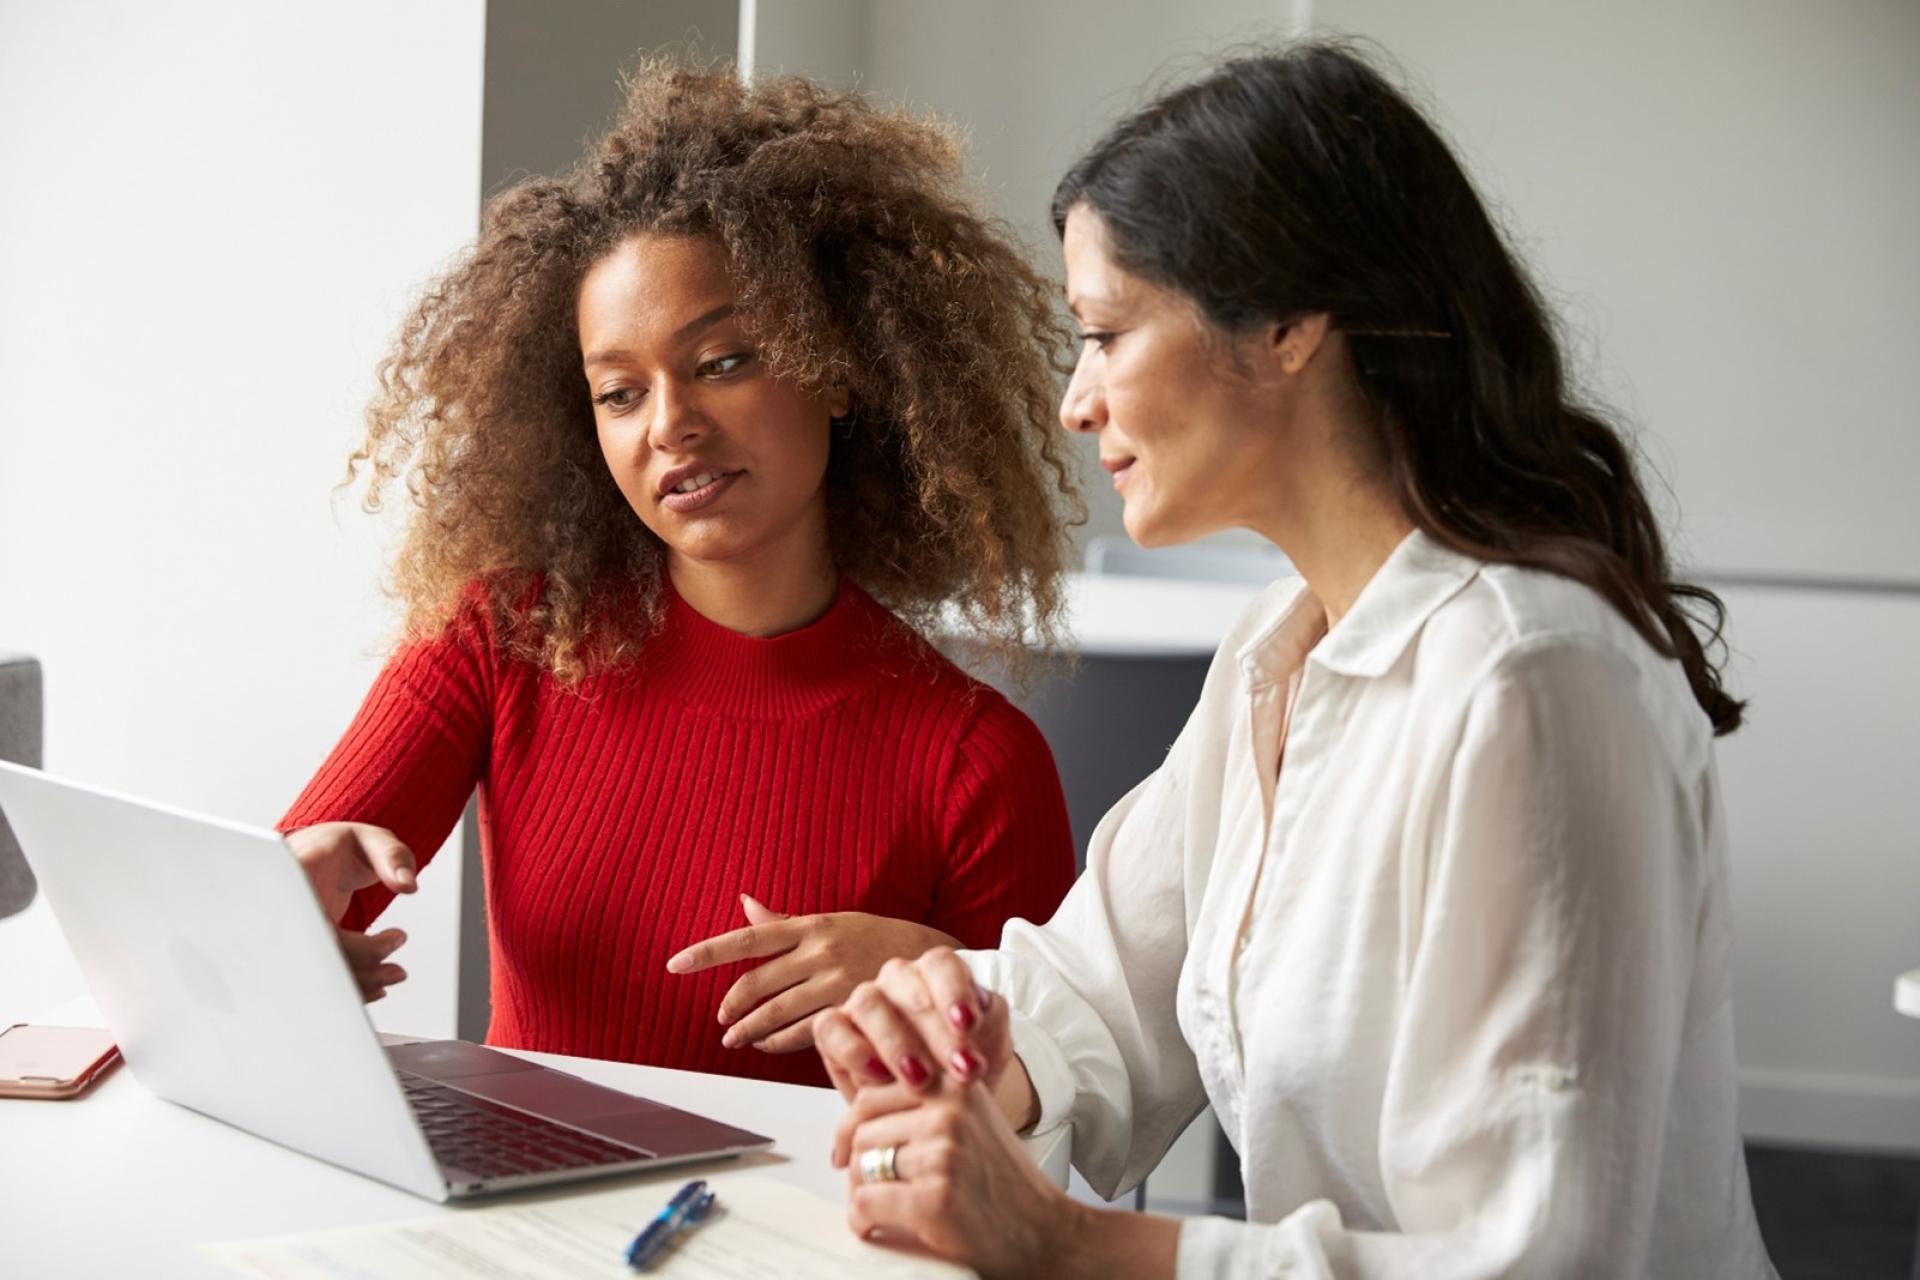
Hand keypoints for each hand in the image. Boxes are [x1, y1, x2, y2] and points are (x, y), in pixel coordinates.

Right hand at [283, 821, 417, 1003]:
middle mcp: (286, 908)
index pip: (308, 912)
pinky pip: (319, 974)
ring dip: (358, 982)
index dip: (343, 940)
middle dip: (359, 967)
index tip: (390, 939)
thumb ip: (392, 856)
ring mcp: (290, 932)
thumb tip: (408, 885)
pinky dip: (349, 986)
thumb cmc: (339, 847)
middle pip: (314, 950)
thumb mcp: (370, 839)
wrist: (318, 858)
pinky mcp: (302, 950)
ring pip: (315, 969)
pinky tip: (377, 986)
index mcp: (297, 874)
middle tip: (397, 969)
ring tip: (395, 974)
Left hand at [665, 896, 960, 1053]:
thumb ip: (784, 922)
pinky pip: (802, 1034)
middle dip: (731, 1007)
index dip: (707, 952)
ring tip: (734, 1039)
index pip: (748, 938)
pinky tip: (767, 1045)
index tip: (675, 964)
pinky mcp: (849, 1011)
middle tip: (721, 1020)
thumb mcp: (831, 922)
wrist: (932, 962)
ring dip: (748, 1031)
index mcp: (811, 926)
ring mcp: (835, 983)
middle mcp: (820, 952)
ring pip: (775, 1014)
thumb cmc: (875, 938)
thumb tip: (743, 903)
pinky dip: (777, 1043)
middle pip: (756, 984)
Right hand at [811, 947, 1012, 1104]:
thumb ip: (993, 1019)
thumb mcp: (990, 1046)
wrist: (934, 1111)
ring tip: (921, 1080)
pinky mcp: (832, 1029)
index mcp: (935, 973)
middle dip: (933, 1028)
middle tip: (957, 1068)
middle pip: (905, 982)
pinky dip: (853, 1051)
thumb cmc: (962, 1071)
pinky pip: (831, 1027)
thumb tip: (982, 1004)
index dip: (954, 990)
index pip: (941, 963)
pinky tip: (879, 1078)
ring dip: (896, 1042)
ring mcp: (862, 1002)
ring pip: (868, 1002)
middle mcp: (896, 980)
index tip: (969, 1026)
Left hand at [835, 1076, 1078, 1278]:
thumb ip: (925, 1105)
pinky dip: (862, 1221)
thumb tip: (858, 1115)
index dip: (850, 1128)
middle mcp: (950, 1110)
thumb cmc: (1005, 1183)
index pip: (871, 1095)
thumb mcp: (972, 1120)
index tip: (845, 1150)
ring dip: (862, 1195)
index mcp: (955, 1084)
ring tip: (881, 1208)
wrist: (1046, 1232)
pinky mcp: (935, 1197)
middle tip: (870, 1188)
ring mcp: (944, 1153)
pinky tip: (875, 1227)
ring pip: (862, 1168)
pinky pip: (866, 1204)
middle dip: (859, 1167)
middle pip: (862, 1133)